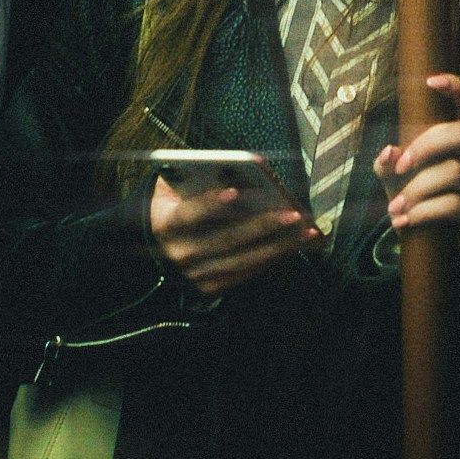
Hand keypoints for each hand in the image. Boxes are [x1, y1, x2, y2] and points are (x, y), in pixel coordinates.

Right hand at [150, 172, 317, 297]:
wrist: (154, 242)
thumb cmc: (173, 202)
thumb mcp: (174, 185)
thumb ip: (196, 176)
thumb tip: (236, 171)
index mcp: (165, 224)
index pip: (188, 214)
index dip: (209, 204)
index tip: (234, 191)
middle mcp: (178, 254)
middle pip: (224, 240)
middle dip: (261, 226)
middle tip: (293, 214)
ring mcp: (194, 274)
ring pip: (240, 260)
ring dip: (277, 245)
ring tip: (305, 230)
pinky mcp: (209, 287)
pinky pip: (245, 272)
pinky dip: (271, 258)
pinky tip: (294, 244)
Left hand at [374, 76, 459, 253]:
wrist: (434, 241)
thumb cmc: (416, 197)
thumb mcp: (394, 179)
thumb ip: (385, 163)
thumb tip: (388, 151)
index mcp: (455, 139)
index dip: (456, 87)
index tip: (430, 80)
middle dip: (427, 145)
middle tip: (400, 166)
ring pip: (454, 172)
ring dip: (417, 189)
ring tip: (394, 207)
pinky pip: (454, 204)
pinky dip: (424, 212)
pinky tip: (403, 221)